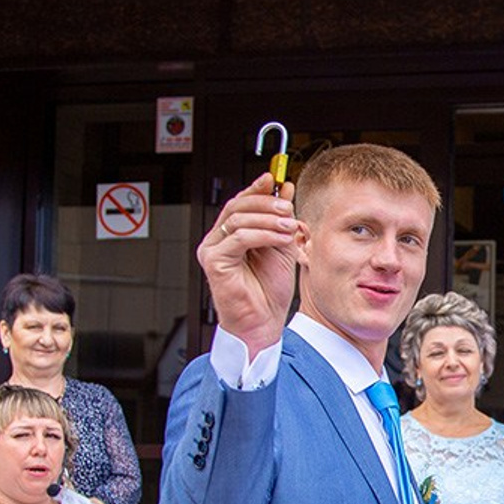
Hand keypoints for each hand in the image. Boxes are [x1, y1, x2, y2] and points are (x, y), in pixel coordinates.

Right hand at [198, 174, 300, 356]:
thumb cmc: (269, 292)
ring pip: (238, 219)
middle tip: (287, 206)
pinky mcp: (214, 262)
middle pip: (237, 206)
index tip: (275, 180)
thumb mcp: (281, 247)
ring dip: (268, 219)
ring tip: (289, 225)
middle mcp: (218, 240)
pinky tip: (280, 238)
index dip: (257, 189)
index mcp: (232, 235)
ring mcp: (213, 250)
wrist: (264, 323)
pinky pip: (239, 238)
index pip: (240, 203)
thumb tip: (285, 190)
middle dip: (265, 202)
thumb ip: (281, 220)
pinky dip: (263, 234)